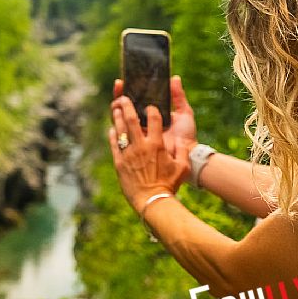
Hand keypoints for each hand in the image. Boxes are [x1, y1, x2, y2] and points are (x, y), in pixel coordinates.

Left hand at [108, 95, 193, 214]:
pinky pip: (114, 145)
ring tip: (115, 108)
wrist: (153, 200)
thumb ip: (183, 152)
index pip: (154, 119)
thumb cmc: (169, 185)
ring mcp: (129, 154)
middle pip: (132, 120)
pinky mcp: (119, 162)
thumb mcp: (182, 168)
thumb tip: (185, 142)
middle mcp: (141, 146)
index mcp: (157, 145)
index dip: (152, 110)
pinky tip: (112, 129)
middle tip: (123, 97)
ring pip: (120, 130)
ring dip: (117, 117)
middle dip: (127, 106)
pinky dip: (112, 135)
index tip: (150, 106)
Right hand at [113, 75, 197, 160]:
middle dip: (119, 96)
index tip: (123, 81)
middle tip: (119, 87)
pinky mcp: (135, 144)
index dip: (128, 90)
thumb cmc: (186, 135)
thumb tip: (174, 78)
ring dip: (116, 107)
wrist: (188, 154)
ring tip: (118, 100)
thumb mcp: (184, 113)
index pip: (137, 100)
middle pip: (125, 107)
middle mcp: (143, 123)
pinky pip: (121, 132)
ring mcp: (138, 134)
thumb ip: (178, 96)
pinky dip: (117, 122)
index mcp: (152, 115)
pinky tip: (117, 113)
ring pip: (120, 118)